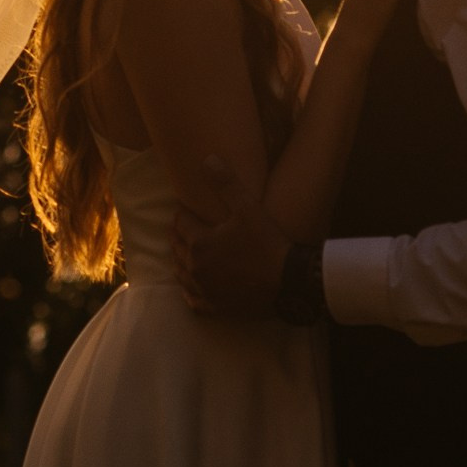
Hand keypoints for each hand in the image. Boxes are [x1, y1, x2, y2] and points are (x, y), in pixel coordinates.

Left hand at [174, 184, 289, 316]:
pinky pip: (194, 301)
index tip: (183, 208)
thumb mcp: (247, 208)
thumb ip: (225, 183)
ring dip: (180, 262)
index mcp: (199, 243)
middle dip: (178, 236)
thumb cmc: (267, 243)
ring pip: (181, 274)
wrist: (288, 282)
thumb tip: (207, 159)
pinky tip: (191, 289)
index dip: (181, 214)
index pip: (181, 224)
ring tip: (182, 253)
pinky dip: (189, 292)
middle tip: (180, 228)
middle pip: (178, 249)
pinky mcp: (216, 307)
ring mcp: (205, 290)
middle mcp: (196, 268)